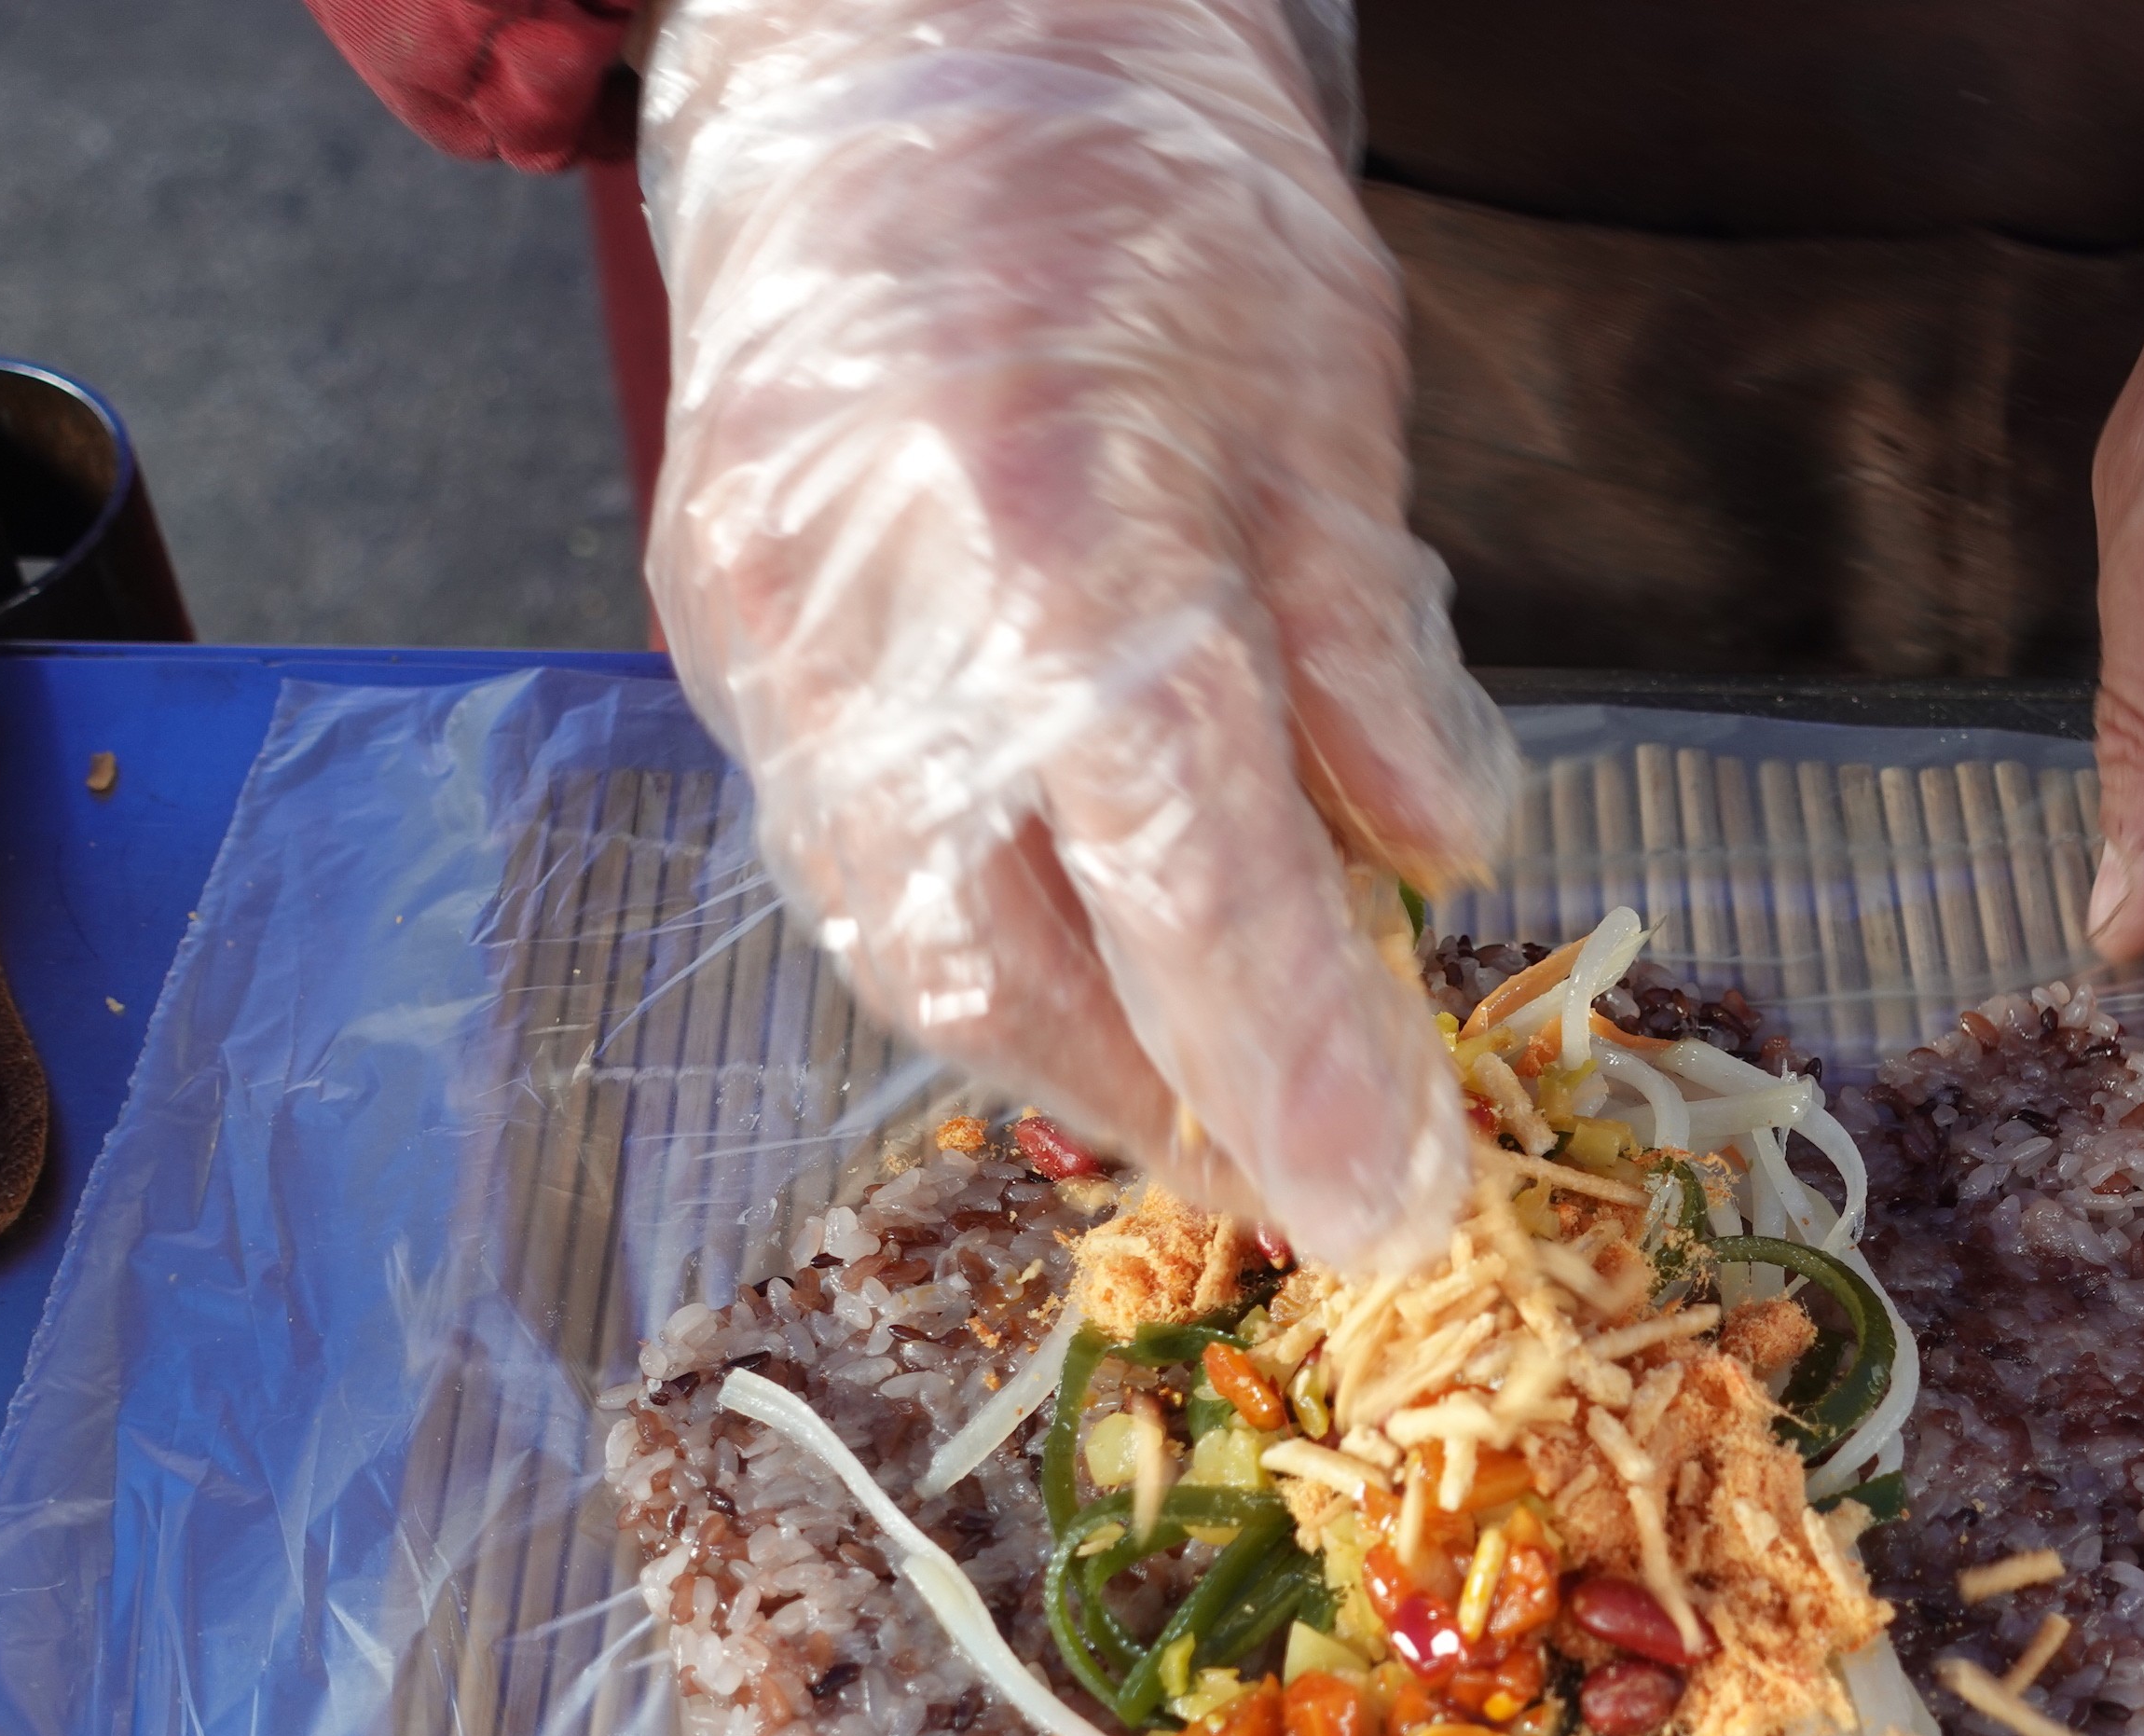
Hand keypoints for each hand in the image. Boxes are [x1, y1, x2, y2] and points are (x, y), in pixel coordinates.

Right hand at [637, 0, 1514, 1268]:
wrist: (890, 40)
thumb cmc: (1140, 191)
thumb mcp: (1324, 389)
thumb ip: (1366, 643)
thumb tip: (1434, 855)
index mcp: (1067, 533)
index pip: (1194, 878)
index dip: (1300, 1069)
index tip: (1395, 1209)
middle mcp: (880, 615)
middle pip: (1014, 966)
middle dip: (1174, 1104)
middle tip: (1304, 1163)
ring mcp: (763, 633)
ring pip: (904, 942)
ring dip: (1069, 1048)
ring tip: (1207, 1079)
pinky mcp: (710, 632)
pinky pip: (837, 856)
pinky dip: (976, 938)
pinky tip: (1079, 947)